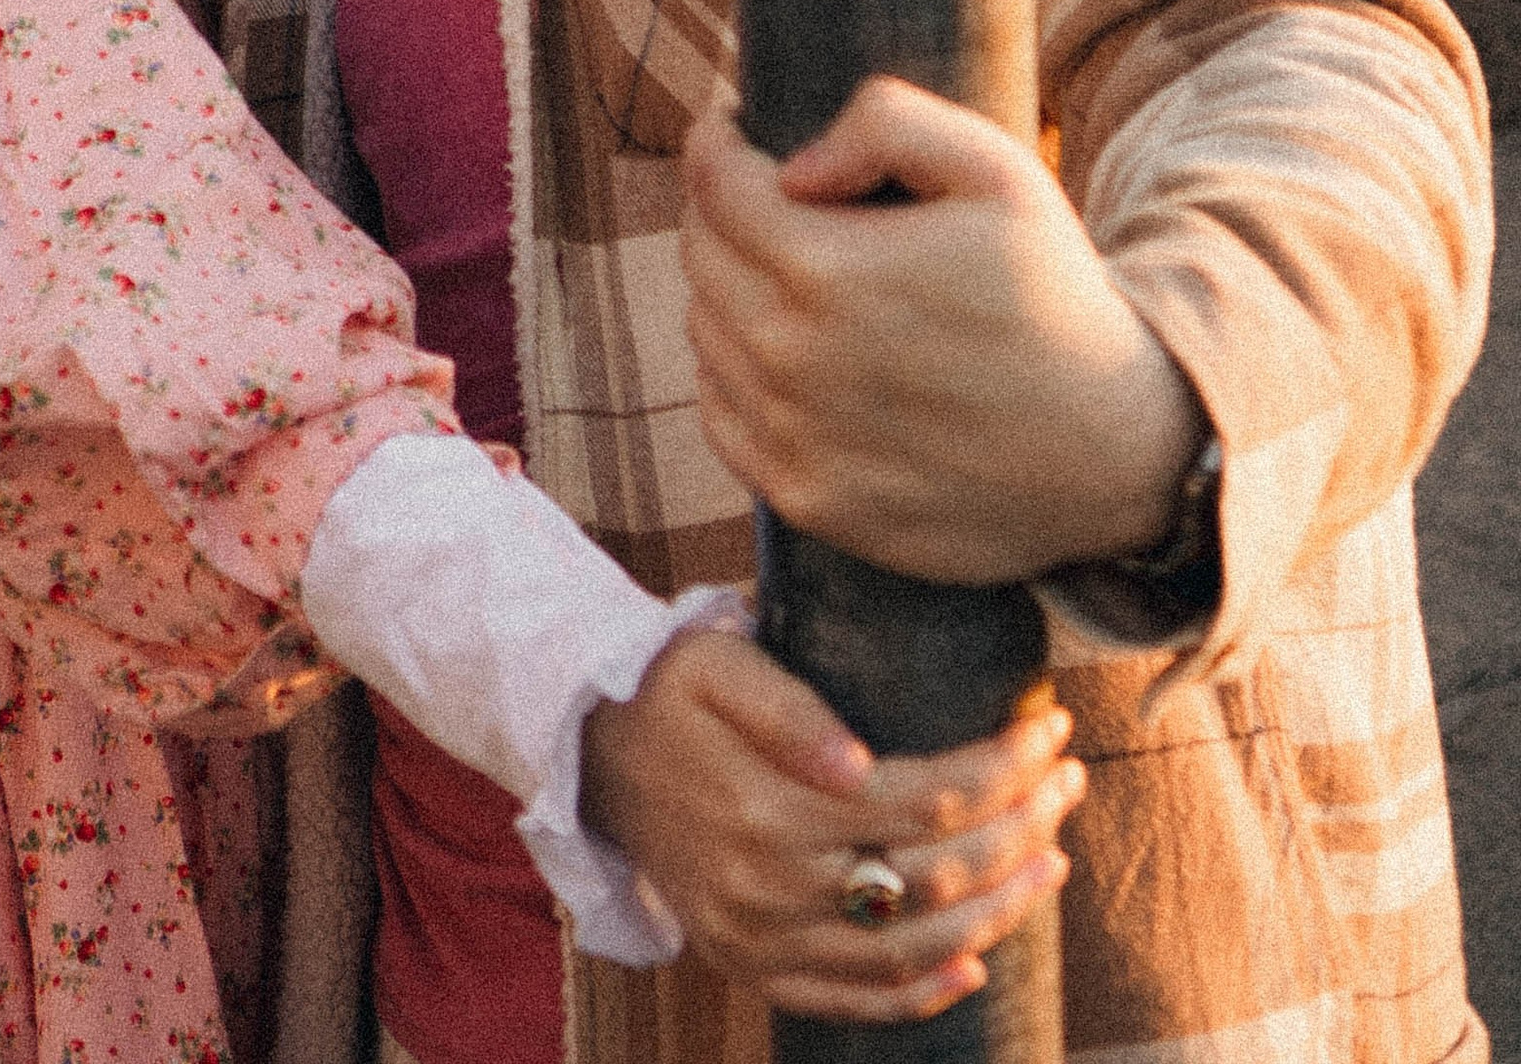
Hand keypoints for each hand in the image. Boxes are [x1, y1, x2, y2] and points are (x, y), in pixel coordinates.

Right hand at [581, 625, 1082, 1020]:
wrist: (595, 751)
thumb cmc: (669, 689)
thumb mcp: (716, 662)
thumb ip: (788, 710)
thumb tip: (861, 763)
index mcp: (769, 806)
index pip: (925, 802)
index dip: (1002, 770)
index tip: (1050, 730)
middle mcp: (770, 887)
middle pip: (933, 875)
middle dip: (1020, 826)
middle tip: (1069, 781)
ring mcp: (763, 939)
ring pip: (909, 947)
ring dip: (997, 910)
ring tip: (1052, 858)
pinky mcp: (755, 966)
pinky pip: (852, 1000)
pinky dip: (922, 994)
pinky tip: (977, 962)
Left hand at [680, 81, 1205, 582]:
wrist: (1116, 449)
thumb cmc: (1053, 293)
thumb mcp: (998, 169)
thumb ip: (888, 123)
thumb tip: (792, 168)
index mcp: (828, 271)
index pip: (715, 185)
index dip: (716, 142)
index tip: (734, 128)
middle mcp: (793, 361)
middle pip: (700, 253)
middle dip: (719, 207)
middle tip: (765, 193)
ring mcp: (796, 440)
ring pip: (703, 328)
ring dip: (725, 286)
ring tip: (783, 267)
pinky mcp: (808, 501)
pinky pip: (720, 414)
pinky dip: (733, 370)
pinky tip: (784, 349)